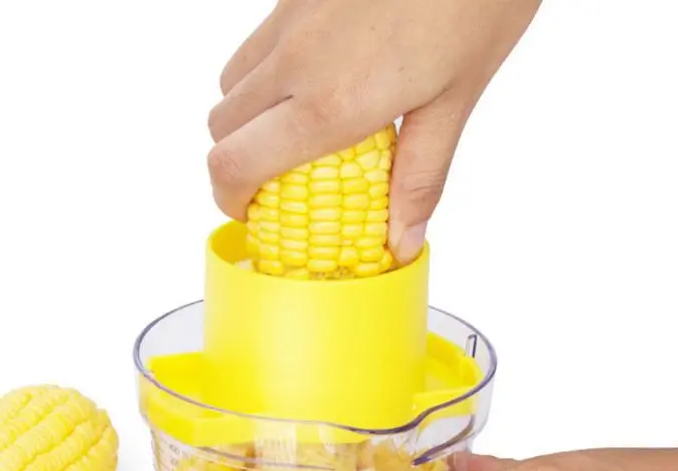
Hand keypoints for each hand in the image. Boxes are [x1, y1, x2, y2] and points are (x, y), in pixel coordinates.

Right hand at [208, 0, 540, 262]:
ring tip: (295, 131)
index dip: (229, 201)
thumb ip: (420, 177)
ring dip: (247, 119)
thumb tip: (401, 241)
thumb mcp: (456, 99)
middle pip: (220, 128)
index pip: (234, 165)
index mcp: (330, 103)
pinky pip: (256, 46)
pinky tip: (312, 78)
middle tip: (275, 181)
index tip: (252, 213)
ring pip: (231, 85)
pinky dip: (264, 77)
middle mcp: (295, 60)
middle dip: (236, 164)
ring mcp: (290, 19)